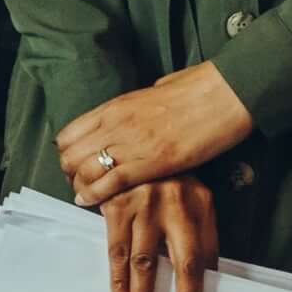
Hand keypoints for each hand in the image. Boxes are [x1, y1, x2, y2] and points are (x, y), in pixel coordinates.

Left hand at [47, 61, 254, 207]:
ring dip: (80, 187)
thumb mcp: (152, 92)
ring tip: (84, 196)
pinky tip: (88, 203)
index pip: (69, 134)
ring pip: (85, 171)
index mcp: (116, 106)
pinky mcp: (152, 163)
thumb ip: (135, 107)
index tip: (74, 164)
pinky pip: (110, 183)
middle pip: (71, 155)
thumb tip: (130, 114)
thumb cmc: (196, 88)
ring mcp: (132, 144)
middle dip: (69, 173)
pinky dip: (94, 195)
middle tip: (78, 184)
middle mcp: (116, 124)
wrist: (224, 94)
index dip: (66, 153)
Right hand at [100, 175, 223, 291]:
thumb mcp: (199, 202)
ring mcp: (141, 206)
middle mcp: (171, 207)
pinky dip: (117, 279)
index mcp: (197, 208)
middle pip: (172, 266)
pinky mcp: (115, 206)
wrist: (139, 142)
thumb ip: (205, 237)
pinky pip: (115, 252)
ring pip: (140, 263)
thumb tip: (210, 279)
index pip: (199, 263)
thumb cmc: (175, 180)